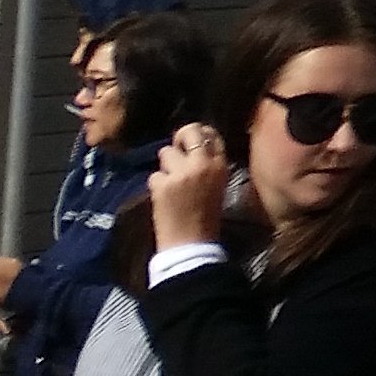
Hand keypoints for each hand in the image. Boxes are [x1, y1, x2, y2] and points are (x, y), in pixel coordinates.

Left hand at [144, 123, 230, 254]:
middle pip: (189, 131)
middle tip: (176, 152)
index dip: (199, 134)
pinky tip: (162, 198)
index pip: (211, 134)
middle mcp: (203, 164)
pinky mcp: (163, 185)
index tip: (191, 143)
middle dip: (180, 138)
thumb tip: (192, 148)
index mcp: (221, 165)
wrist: (192, 243)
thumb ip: (208, 165)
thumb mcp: (217, 185)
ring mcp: (182, 173)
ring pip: (165, 153)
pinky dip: (156, 185)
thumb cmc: (207, 217)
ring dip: (165, 166)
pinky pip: (154, 175)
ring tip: (170, 182)